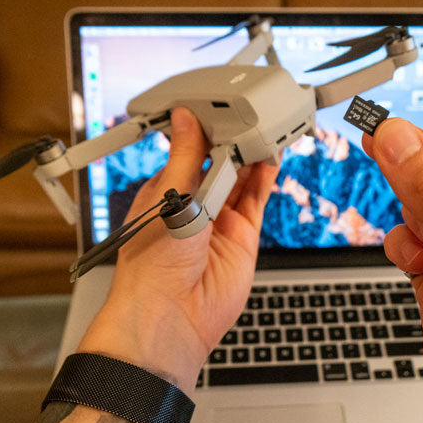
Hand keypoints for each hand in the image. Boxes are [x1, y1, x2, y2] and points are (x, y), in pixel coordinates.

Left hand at [78, 108, 278, 393]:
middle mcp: (195, 204)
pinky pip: (257, 199)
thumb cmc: (152, 265)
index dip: (206, 129)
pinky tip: (270, 156)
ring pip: (242, 178)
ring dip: (254, 155)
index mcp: (167, 191)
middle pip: (221, 162)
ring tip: (267, 128)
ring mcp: (221, 219)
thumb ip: (185, 157)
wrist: (171, 315)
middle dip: (234, 139)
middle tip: (250, 113)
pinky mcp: (243, 235)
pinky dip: (266, 177)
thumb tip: (184, 119)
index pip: (190, 151)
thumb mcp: (168, 198)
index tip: (219, 106)